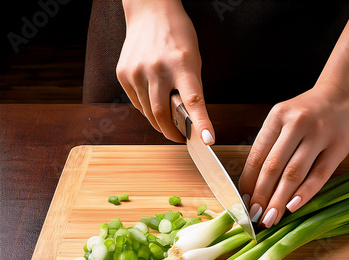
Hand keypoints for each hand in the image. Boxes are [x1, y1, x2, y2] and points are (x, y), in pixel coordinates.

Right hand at [116, 0, 213, 143]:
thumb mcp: (193, 60)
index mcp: (182, 65)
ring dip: (159, 122)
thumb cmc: (178, 38)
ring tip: (168, 121)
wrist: (150, 12)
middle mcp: (157, 68)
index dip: (201, 123)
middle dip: (172, 133)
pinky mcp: (123, 74)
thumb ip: (191, 89)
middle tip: (180, 138)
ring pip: (148, 112)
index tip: (207, 140)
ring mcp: (137, 71)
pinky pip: (137, 103)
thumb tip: (188, 121)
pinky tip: (153, 100)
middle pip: (162, 114)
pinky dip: (147, 108)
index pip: (193, 100)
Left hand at [238, 84, 348, 227]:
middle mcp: (296, 123)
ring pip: (294, 173)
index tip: (243, 203)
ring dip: (280, 200)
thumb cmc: (308, 112)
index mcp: (277, 116)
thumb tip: (254, 186)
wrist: (344, 93)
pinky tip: (293, 207)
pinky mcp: (339, 146)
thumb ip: (271, 147)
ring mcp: (319, 134)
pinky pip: (319, 175)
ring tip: (270, 218)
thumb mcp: (284, 119)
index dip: (248, 183)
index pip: (257, 155)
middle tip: (254, 217)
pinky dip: (305, 193)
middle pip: (273, 167)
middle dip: (261, 196)